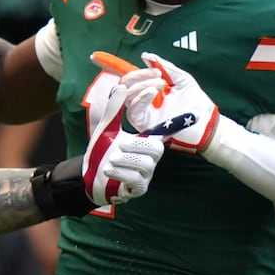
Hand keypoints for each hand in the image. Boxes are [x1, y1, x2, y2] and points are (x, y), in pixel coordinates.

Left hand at [83, 79, 164, 204]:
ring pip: (146, 165)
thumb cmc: (102, 150)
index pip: (164, 129)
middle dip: (139, 145)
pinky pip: (135, 180)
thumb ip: (114, 108)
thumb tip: (121, 86)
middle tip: (120, 143)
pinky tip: (108, 169)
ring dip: (126, 160)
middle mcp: (149, 157)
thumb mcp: (106, 127)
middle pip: (157, 149)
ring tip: (110, 159)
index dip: (174, 122)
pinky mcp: (137, 188)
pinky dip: (121, 173)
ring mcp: (145, 174)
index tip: (185, 113)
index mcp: (146, 140)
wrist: (89, 176)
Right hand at [110, 52, 219, 153]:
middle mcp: (141, 102)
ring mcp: (141, 113)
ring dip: (142, 86)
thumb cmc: (195, 102)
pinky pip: (132, 110)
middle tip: (157, 74)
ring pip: (127, 96)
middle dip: (138, 76)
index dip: (139, 72)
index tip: (155, 69)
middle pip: (125, 86)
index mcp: (148, 91)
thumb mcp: (181, 78)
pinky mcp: (142, 124)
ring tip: (160, 85)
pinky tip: (151, 93)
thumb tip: (146, 56)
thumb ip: (164, 67)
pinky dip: (140, 99)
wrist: (204, 120)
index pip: (133, 79)